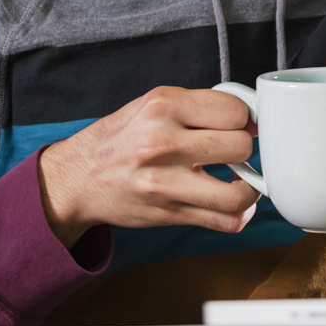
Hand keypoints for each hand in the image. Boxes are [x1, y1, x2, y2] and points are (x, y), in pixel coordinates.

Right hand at [38, 86, 261, 246]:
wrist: (76, 178)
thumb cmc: (117, 140)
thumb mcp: (150, 105)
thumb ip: (196, 107)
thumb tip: (247, 117)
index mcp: (163, 105)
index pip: (234, 110)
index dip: (242, 119)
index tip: (238, 126)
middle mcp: (163, 141)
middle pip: (240, 146)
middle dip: (242, 148)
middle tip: (231, 151)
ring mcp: (166, 182)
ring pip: (239, 192)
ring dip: (249, 187)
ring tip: (239, 180)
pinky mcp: (169, 212)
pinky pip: (225, 221)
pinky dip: (240, 215)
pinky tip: (231, 203)